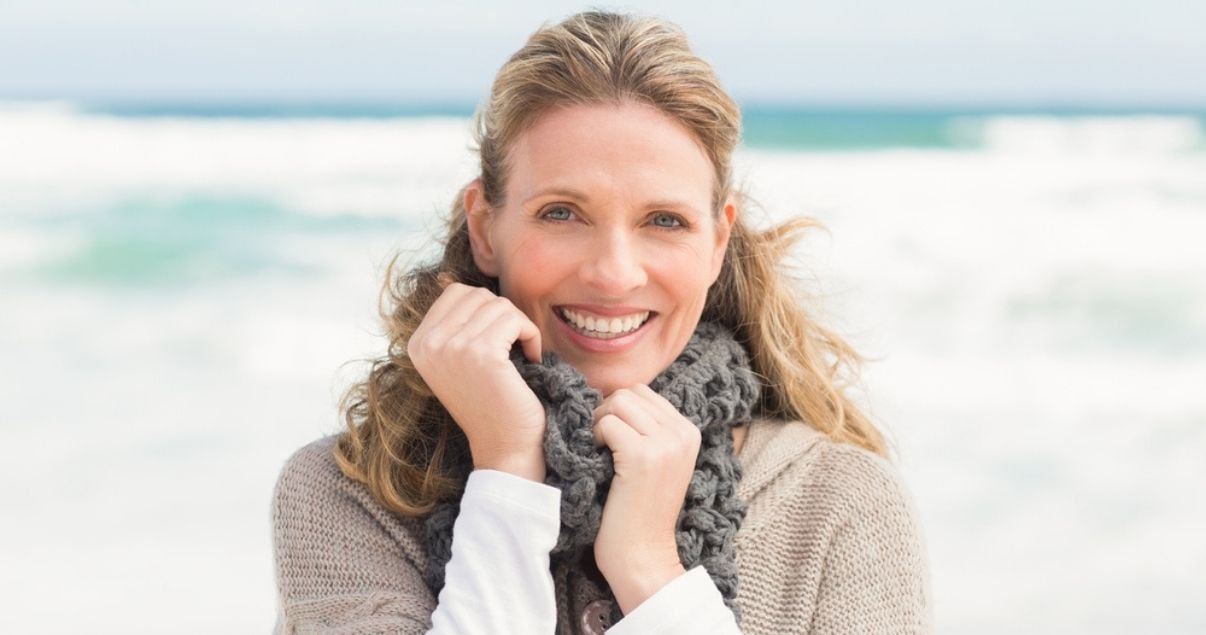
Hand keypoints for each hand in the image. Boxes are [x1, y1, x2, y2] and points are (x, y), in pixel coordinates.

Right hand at [408, 281, 546, 480]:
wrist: (506, 447)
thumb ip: (455, 322)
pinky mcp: (481, 354)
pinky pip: (515, 319)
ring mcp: (452, 348)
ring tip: (522, 357)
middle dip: (504, 317)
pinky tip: (532, 360)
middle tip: (514, 350)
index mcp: (418, 343)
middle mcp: (428, 344)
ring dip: (520, 328)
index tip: (497, 343)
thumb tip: (446, 276)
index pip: (456, 292)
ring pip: (499, 305)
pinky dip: (531, 336)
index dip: (486, 310)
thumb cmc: (492, 401)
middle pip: (479, 295)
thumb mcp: (460, 358)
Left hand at [591, 385, 700, 613]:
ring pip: (618, 402)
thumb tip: (614, 397)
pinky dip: (595, 437)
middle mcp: (683, 433)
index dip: (618, 410)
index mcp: (689, 432)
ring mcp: (665, 444)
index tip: (610, 438)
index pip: (644, 393)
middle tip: (600, 445)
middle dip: (607, 412)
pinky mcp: (642, 456)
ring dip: (600, 423)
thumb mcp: (658, 464)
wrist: (643, 556)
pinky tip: (598, 461)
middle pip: (630, 392)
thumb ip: (648, 431)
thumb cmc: (641, 512)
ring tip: (600, 452)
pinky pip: (607, 424)